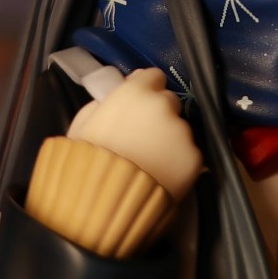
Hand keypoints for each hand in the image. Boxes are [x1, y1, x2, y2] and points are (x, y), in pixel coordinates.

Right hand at [67, 67, 202, 201]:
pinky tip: (161, 174)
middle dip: (158, 113)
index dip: (145, 89)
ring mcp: (182, 132)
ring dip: (169, 138)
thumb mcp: (83, 123)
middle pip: (169, 102)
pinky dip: (178, 160)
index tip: (138, 104)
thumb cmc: (86, 160)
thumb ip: (105, 101)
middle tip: (143, 135)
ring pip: (179, 128)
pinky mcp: (194, 158)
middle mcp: (164, 106)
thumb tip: (119, 93)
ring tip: (150, 160)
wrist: (105, 203)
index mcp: (136, 92)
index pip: (153, 76)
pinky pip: (187, 153)